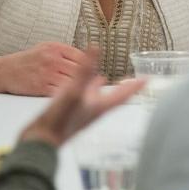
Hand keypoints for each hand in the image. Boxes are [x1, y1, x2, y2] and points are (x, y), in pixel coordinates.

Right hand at [0, 42, 90, 95]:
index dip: (92, 66)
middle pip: (79, 69)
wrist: (3, 71)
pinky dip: (67, 96)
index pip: (82, 56)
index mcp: (56, 48)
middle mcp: (52, 59)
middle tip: (97, 85)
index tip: (97, 73)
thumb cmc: (28, 60)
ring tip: (88, 93)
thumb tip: (89, 59)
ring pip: (72, 82)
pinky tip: (72, 98)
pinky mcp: (40, 87)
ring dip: (81, 88)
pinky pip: (60, 92)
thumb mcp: (46, 48)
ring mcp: (46, 73)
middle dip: (89, 79)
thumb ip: (66, 53)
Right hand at [19, 48, 143, 146]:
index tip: (148, 79)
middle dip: (121, 87)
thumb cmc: (60, 120)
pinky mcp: (69, 114)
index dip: (136, 85)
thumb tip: (96, 48)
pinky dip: (82, 90)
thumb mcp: (74, 91)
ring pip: (95, 97)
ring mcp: (81, 112)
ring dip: (100, 87)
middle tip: (130, 79)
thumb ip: (85, 70)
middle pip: (113, 96)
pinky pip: (80, 98)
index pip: (124, 94)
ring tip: (103, 78)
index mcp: (100, 105)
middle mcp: (94, 109)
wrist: (40, 141)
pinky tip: (77, 88)